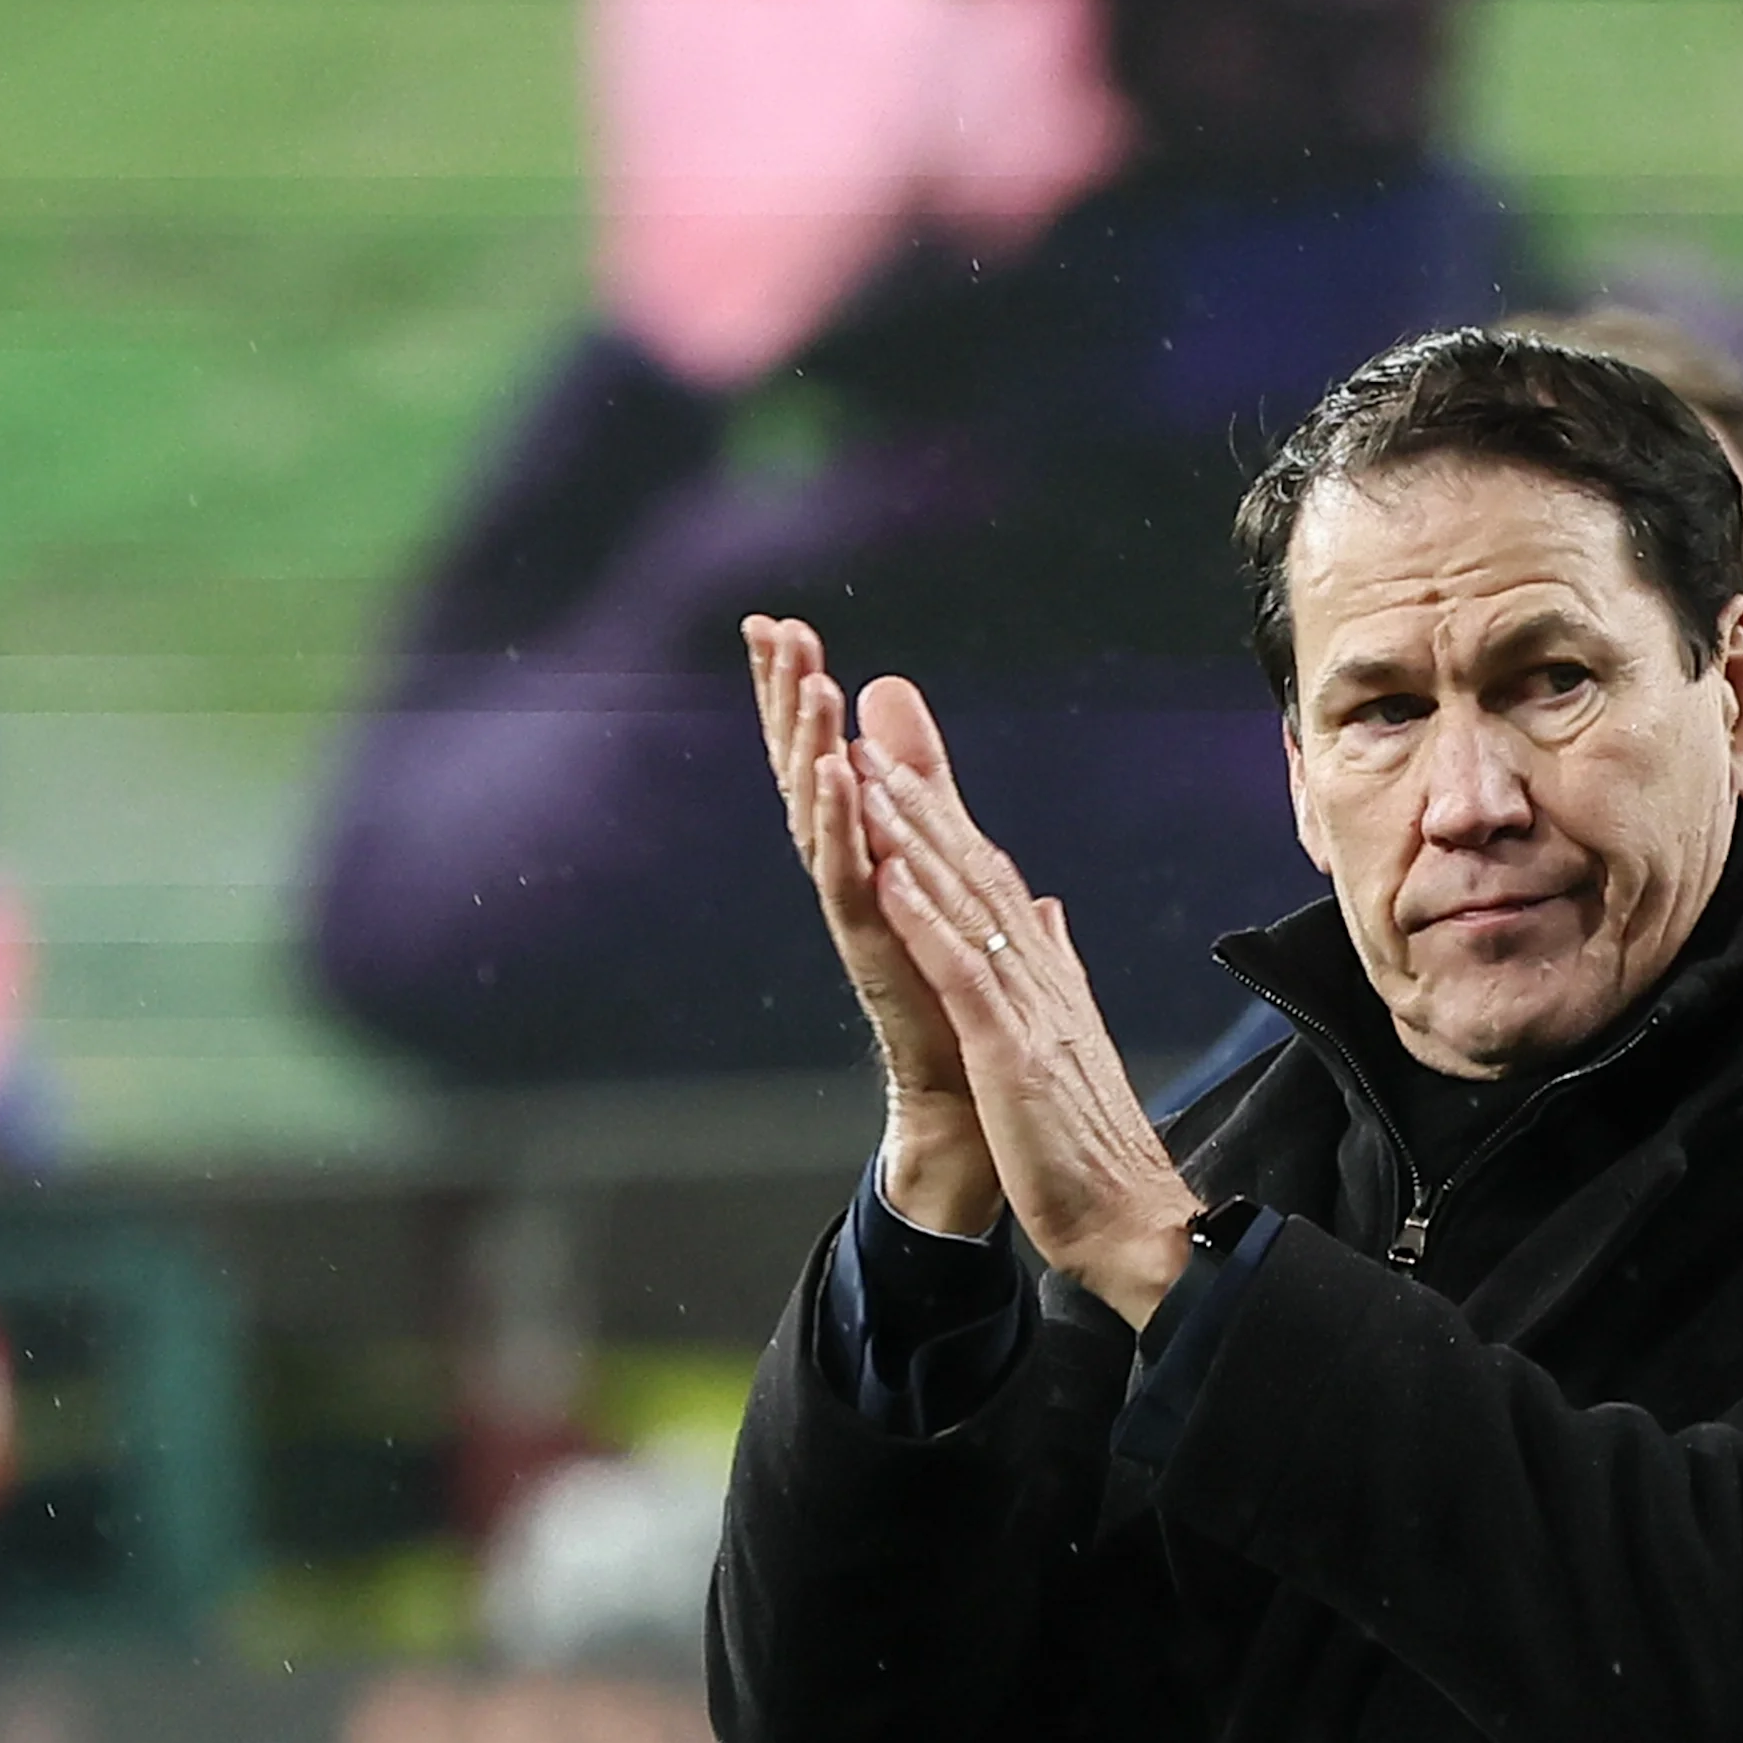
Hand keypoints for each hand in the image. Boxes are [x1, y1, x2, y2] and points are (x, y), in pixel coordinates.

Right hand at [741, 617, 997, 1235]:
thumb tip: (914, 739)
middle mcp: (849, 885)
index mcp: (866, 861)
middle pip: (803, 777)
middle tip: (772, 629)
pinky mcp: (878, 963)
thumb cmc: (956, 1000)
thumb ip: (926, 799)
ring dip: (810, 749)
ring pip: (819, 823)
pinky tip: (840, 775)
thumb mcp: (944, 875)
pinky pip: (851, 887)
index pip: (820, 761)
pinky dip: (844, 829)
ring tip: (808, 679)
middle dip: (787, 701)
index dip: (795, 696)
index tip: (778, 625)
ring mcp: (858, 924)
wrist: (971, 1116)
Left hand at [849, 699, 1202, 1328]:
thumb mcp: (1064, 1042)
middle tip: (870, 718)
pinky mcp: (1015, 1055)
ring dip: (914, 832)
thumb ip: (1052, 969)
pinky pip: (964, 976)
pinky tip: (891, 874)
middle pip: (971, 869)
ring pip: (963, 904)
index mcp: (1044, 980)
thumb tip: (1042, 912)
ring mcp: (1029, 1013)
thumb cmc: (1093, 1150)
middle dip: (919, 792)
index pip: (986, 879)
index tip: (895, 751)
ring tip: (867, 766)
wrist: (1135, 1227)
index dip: (939, 812)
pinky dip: (926, 920)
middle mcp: (1039, 980)